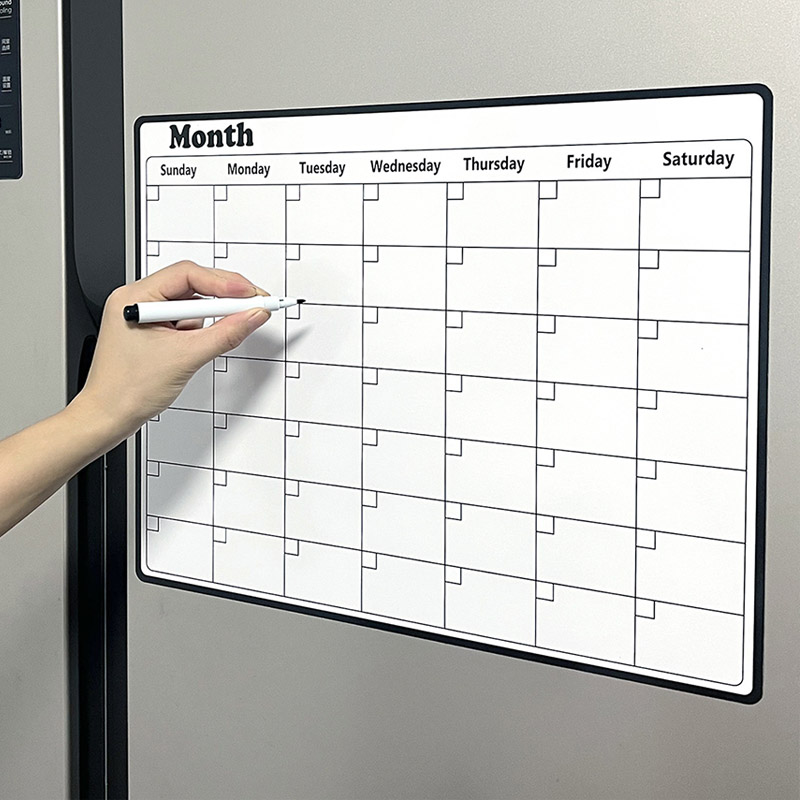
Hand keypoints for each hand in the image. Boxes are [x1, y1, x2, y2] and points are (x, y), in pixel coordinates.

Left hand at [74, 260, 270, 440]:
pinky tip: (198, 347)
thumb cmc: (127, 390)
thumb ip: (225, 333)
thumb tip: (252, 315)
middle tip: (253, 306)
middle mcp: (138, 300)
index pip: (188, 275)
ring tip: (215, 336)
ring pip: (192, 304)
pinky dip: (201, 331)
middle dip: (223, 298)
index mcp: (135, 298)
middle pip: (192, 284)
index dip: (224, 283)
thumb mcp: (185, 358)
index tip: (251, 295)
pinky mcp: (154, 330)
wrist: (109, 416)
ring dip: (210, 318)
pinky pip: (186, 321)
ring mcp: (146, 315)